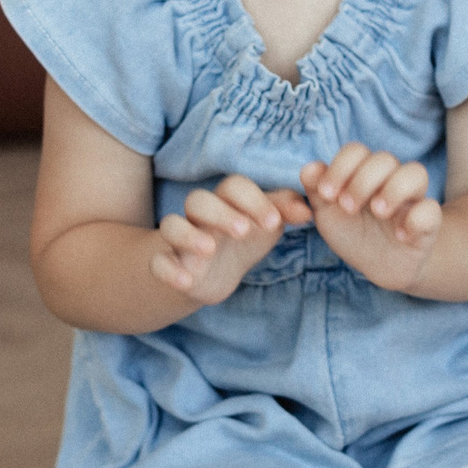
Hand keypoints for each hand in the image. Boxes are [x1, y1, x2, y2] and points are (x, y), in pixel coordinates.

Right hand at [151, 175, 311, 305]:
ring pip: (171, 225)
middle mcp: (201, 216)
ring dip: (188, 235)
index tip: (274, 223)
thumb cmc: (244, 238)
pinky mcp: (170, 264)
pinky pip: (158, 262)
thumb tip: (309, 209)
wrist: (215, 271)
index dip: (253, 200)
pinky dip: (168, 270)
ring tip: (209, 249)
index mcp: (227, 201)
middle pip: (198, 200)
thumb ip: (285, 211)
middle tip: (244, 231)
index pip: (233, 186)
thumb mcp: (265, 223)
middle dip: (220, 213)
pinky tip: (186, 281)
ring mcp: (182, 240)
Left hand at [299, 143, 440, 293]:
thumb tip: (310, 168)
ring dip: (393, 190)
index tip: (326, 194)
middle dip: (362, 181)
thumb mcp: (328, 215)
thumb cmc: (354, 233)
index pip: (357, 151)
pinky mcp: (428, 224)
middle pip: (385, 158)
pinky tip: (400, 235)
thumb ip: (317, 191)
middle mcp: (390, 180)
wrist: (381, 266)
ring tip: (377, 212)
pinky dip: (416, 220)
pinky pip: (432, 210)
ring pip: (416, 173)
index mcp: (365, 174)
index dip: (340, 166)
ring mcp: (412, 201)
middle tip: (348, 208)